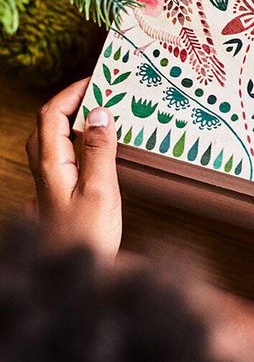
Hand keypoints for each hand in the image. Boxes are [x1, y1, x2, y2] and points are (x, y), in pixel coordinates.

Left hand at [25, 79, 121, 260]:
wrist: (71, 282)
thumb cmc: (86, 239)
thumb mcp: (100, 191)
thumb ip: (99, 150)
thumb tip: (100, 112)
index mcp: (52, 166)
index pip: (53, 115)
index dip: (72, 92)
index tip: (98, 79)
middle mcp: (45, 173)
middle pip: (47, 126)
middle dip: (69, 102)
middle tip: (99, 92)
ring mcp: (49, 187)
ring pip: (51, 144)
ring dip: (70, 122)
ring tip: (99, 115)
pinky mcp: (58, 198)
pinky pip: (60, 160)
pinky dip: (74, 143)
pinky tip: (92, 151)